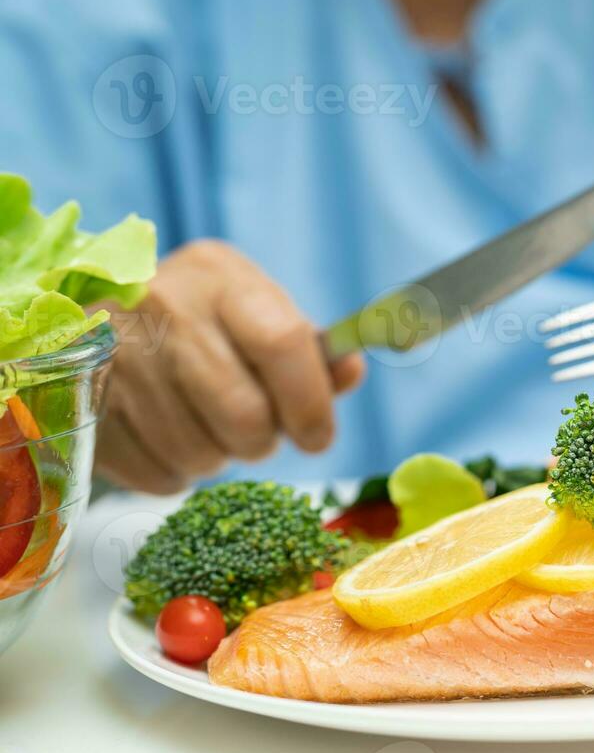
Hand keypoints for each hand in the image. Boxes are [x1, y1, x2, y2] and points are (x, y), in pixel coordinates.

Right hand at [97, 240, 366, 493]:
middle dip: (263, 440)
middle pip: (244, 414)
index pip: (282, 343)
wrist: (95, 317)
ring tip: (205, 425)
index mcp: (219, 277)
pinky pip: (157, 475)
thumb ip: (309, 350)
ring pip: (200, 453)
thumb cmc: (200, 321)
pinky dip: (175, 472)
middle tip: (257, 432)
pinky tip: (167, 437)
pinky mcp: (83, 406)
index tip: (318, 436)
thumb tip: (351, 372)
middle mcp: (163, 307)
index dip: (310, 403)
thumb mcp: (255, 313)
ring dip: (217, 456)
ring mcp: (115, 356)